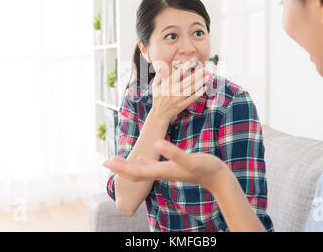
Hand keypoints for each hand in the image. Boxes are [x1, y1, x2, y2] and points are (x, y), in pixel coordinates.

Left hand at [103, 139, 227, 193]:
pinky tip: (141, 157)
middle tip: (105, 162)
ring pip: (142, 170)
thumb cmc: (206, 168)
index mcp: (162, 170)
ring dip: (128, 166)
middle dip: (120, 168)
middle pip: (136, 172)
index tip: (106, 162)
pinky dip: (143, 162)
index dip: (121, 167)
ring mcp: (166, 171)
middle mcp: (162, 172)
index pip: (136, 170)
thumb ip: (174, 153)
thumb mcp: (190, 159)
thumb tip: (157, 143)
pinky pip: (153, 166)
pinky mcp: (172, 167)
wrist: (217, 178)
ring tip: (117, 160)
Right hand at [151, 61, 207, 122]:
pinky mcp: (182, 105)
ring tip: (208, 76)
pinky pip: (192, 98)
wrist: (159, 115)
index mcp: (167, 85)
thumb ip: (158, 76)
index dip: (186, 67)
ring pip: (192, 88)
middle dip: (197, 74)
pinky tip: (204, 88)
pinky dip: (199, 93)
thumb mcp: (155, 87)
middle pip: (188, 80)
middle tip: (205, 68)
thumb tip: (161, 67)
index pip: (178, 73)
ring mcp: (178, 98)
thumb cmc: (157, 99)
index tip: (192, 62)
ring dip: (201, 82)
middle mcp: (174, 91)